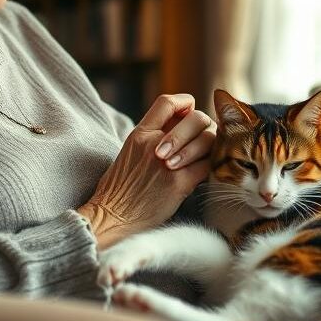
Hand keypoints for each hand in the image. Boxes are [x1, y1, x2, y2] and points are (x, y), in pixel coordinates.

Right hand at [78, 94, 215, 248]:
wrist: (111, 218)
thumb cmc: (118, 190)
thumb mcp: (129, 151)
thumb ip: (151, 138)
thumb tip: (178, 132)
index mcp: (139, 133)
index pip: (167, 102)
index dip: (185, 104)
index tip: (188, 116)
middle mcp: (154, 143)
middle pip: (196, 117)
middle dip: (204, 128)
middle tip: (200, 142)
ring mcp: (168, 162)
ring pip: (207, 139)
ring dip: (208, 149)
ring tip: (198, 161)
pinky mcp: (179, 183)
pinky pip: (208, 165)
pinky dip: (209, 169)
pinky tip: (200, 176)